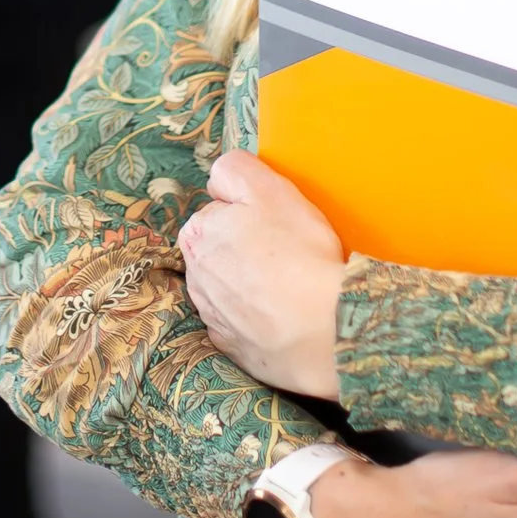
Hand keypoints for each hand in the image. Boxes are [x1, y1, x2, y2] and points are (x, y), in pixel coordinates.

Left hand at [179, 150, 344, 398]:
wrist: (322, 332)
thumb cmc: (299, 254)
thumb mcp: (269, 188)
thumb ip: (234, 170)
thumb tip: (218, 180)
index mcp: (197, 233)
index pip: (218, 212)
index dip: (249, 214)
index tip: (274, 225)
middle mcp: (194, 275)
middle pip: (221, 250)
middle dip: (246, 249)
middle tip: (286, 254)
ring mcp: (210, 316)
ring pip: (230, 287)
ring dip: (251, 285)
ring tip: (288, 287)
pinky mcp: (230, 347)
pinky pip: (241, 324)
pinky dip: (258, 319)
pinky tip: (283, 316)